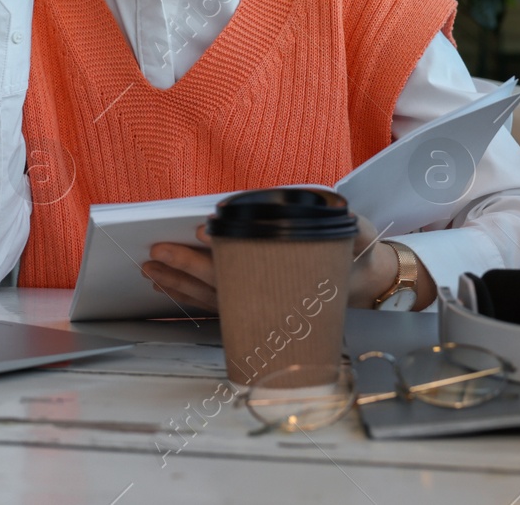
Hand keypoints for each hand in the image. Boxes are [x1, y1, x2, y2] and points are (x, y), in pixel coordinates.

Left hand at [141, 215, 437, 313]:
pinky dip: (189, 297)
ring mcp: (261, 307)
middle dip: (185, 267)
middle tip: (157, 253)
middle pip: (221, 283)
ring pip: (212, 299)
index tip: (203, 229)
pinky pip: (215, 308)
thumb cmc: (355, 255)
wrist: (368, 288)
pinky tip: (170, 286)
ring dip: (179, 285)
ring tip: (152, 271)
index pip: (250, 263)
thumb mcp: (357, 233)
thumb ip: (344, 222)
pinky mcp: (254, 311)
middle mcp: (272, 296)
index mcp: (293, 275)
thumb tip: (334, 207)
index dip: (225, 247)